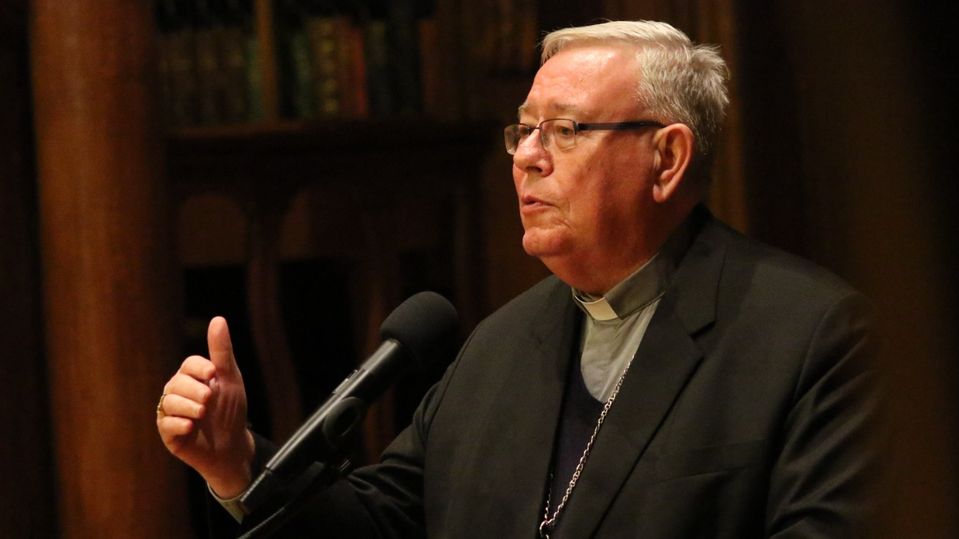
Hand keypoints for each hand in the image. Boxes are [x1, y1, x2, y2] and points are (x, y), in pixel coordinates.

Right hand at [157, 317, 255, 497]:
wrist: (231, 446)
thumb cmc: (231, 411)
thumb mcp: (230, 379)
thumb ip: (222, 352)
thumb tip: (218, 319)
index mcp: (193, 378)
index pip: (189, 364)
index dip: (199, 368)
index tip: (213, 374)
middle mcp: (178, 392)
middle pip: (177, 383)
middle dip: (195, 391)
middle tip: (209, 400)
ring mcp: (171, 413)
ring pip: (169, 402)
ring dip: (189, 407)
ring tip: (203, 414)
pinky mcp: (168, 433)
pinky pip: (165, 424)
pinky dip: (179, 424)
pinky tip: (191, 427)